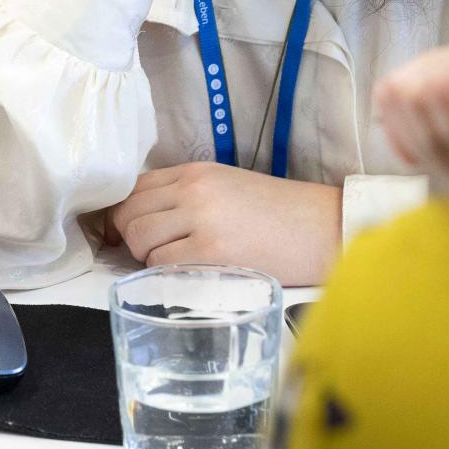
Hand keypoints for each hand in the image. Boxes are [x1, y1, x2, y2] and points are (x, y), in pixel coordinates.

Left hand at [108, 163, 341, 288]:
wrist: (325, 229)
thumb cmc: (282, 214)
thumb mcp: (229, 187)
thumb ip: (188, 195)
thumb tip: (145, 219)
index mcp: (196, 172)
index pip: (134, 188)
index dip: (123, 213)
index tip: (125, 232)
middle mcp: (193, 190)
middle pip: (129, 213)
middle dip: (130, 237)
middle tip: (151, 254)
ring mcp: (200, 220)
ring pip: (139, 239)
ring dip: (147, 258)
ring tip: (177, 265)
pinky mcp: (211, 253)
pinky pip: (161, 265)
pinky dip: (164, 275)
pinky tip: (189, 275)